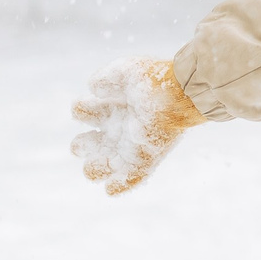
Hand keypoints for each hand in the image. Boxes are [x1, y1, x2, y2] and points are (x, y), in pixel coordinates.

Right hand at [70, 55, 203, 194]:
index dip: (81, 110)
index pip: (81, 112)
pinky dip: (117, 187)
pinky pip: (127, 182)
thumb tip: (93, 89)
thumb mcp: (125, 72)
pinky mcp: (144, 161)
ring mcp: (127, 148)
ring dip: (94, 168)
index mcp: (109, 108)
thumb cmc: (153, 81)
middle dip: (81, 146)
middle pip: (83, 146)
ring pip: (98, 168)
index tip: (90, 107)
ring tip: (104, 160)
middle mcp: (115, 129)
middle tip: (94, 139)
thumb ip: (105, 78)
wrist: (180, 96)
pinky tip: (111, 186)